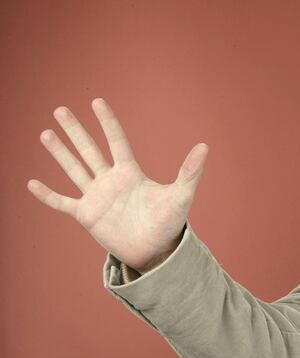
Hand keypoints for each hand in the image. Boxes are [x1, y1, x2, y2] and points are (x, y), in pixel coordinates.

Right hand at [28, 98, 207, 272]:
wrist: (156, 251)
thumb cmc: (169, 223)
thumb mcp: (180, 195)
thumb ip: (190, 172)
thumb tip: (205, 146)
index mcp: (130, 173)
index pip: (116, 141)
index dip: (107, 122)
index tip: (96, 101)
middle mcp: (111, 181)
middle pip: (90, 150)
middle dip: (76, 131)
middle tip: (60, 110)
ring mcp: (97, 197)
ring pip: (74, 170)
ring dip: (60, 153)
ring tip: (45, 133)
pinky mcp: (87, 215)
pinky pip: (63, 203)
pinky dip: (48, 195)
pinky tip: (31, 183)